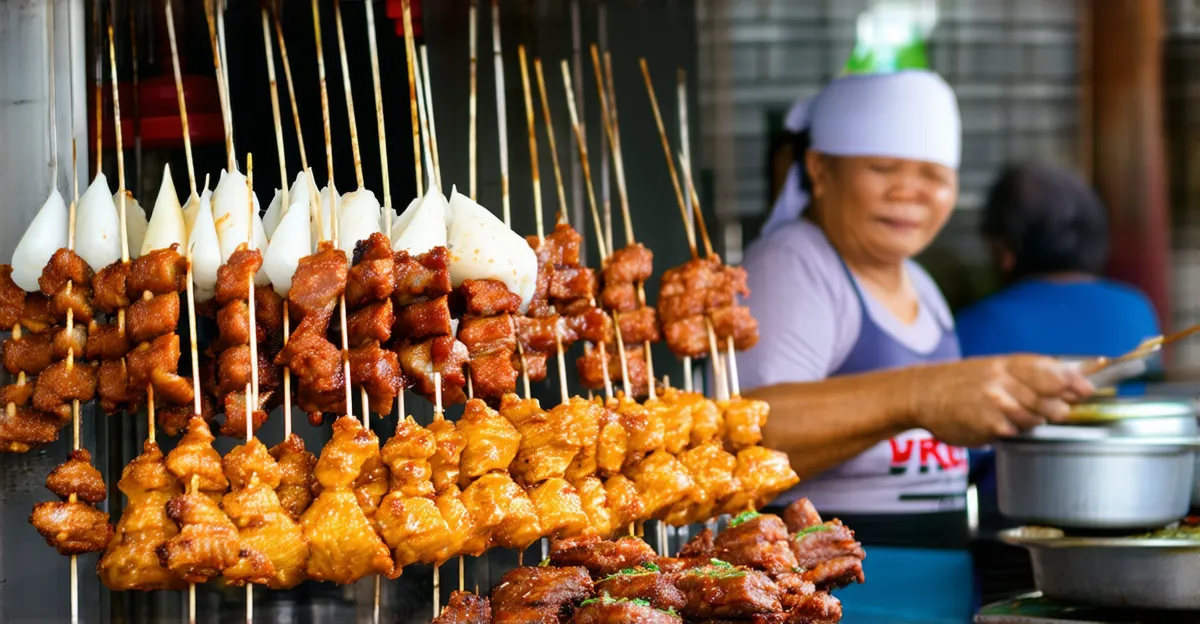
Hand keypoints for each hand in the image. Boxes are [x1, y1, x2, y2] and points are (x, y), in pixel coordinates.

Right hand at [905, 355, 1093, 446]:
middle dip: (1058, 408)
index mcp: (1009, 364)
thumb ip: (1028, 373)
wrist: (921, 393)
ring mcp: (998, 405)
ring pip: (1037, 420)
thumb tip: (1071, 379)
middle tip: (1053, 409)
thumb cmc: (960, 382)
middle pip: (1053, 401)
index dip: (1076, 382)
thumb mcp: (994, 367)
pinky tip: (994, 422)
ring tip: (1011, 413)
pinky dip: (1010, 431)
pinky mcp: (990, 426)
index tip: (1088, 389)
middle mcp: (1005, 382)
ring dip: (1032, 421)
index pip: (1055, 372)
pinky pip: (1015, 433)